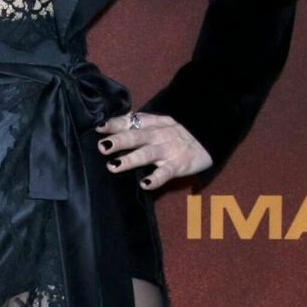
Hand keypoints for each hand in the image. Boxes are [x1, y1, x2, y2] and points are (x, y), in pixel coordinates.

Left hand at [95, 111, 213, 188]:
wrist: (208, 140)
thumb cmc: (176, 134)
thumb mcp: (159, 123)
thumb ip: (138, 125)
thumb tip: (111, 126)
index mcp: (153, 123)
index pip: (131, 121)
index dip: (115, 124)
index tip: (99, 127)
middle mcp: (159, 135)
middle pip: (136, 136)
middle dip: (119, 140)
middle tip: (102, 146)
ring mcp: (169, 150)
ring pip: (147, 154)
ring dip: (130, 159)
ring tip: (113, 165)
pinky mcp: (178, 165)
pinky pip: (166, 173)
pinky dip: (155, 179)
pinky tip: (144, 184)